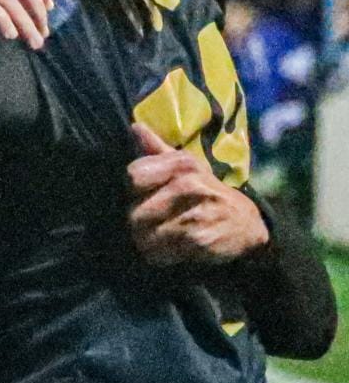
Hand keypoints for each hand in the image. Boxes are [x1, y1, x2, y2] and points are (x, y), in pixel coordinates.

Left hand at [126, 123, 268, 264]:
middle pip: (134, 213)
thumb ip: (158, 151)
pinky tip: (175, 249)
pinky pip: (161, 254)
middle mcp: (189, 186)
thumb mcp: (189, 168)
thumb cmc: (207, 193)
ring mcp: (195, 213)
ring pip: (144, 237)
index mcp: (183, 165)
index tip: (144, 196)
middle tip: (153, 223)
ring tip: (163, 237)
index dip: (133, 192)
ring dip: (148, 243)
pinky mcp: (200, 240)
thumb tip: (135, 127)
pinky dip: (162, 256)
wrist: (248, 224)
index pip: (133, 177)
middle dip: (138, 223)